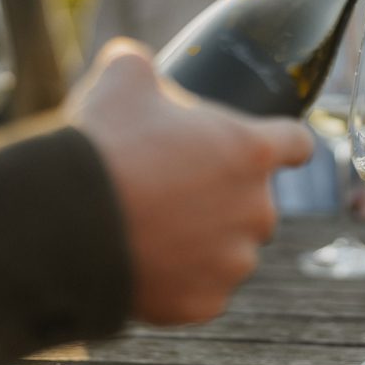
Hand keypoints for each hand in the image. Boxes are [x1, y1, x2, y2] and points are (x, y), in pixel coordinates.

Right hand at [69, 39, 313, 324]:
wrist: (68, 223)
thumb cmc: (104, 145)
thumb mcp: (122, 79)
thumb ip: (141, 64)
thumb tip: (130, 60)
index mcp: (251, 151)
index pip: (296, 144)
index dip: (281, 143)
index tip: (266, 149)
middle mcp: (256, 209)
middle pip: (257, 202)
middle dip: (224, 196)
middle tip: (175, 190)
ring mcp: (232, 261)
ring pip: (230, 250)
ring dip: (205, 241)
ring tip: (154, 229)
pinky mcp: (205, 303)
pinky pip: (204, 291)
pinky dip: (182, 281)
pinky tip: (147, 263)